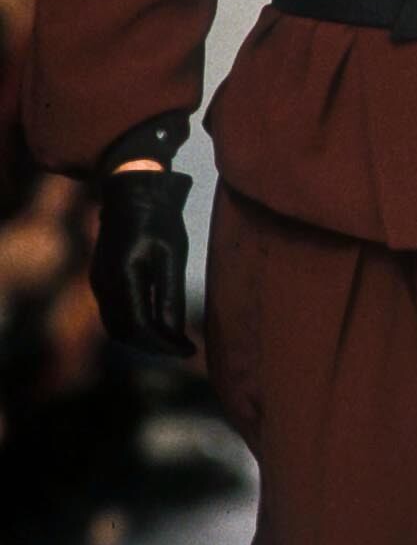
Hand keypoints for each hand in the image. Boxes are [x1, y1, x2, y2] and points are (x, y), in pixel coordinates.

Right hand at [89, 168, 194, 356]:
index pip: (141, 328)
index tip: (190, 351)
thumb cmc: (158, 220)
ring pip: (116, 327)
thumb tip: (176, 334)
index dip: (165, 346)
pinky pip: (113, 313)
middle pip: (126, 333)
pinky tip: (156, 322)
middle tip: (183, 347)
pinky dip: (133, 325)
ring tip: (172, 339)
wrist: (130, 193)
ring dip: (143, 339)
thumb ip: (171, 296)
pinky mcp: (99, 279)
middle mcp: (104, 284)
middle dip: (154, 346)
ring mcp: (97, 282)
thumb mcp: (172, 256)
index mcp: (123, 277)